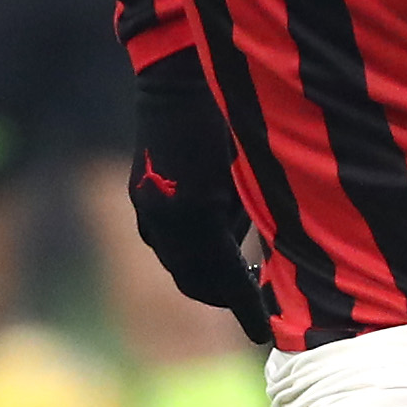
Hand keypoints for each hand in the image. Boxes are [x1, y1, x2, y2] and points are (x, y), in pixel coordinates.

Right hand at [130, 55, 270, 344]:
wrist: (178, 73)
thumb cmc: (229, 116)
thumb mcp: (251, 174)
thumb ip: (256, 220)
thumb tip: (263, 263)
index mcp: (195, 217)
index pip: (224, 280)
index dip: (246, 307)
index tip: (264, 333)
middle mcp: (163, 220)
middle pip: (195, 281)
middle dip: (225, 295)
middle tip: (257, 302)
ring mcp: (146, 208)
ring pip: (179, 262)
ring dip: (209, 272)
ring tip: (245, 269)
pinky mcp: (141, 195)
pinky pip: (167, 239)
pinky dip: (194, 248)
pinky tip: (221, 236)